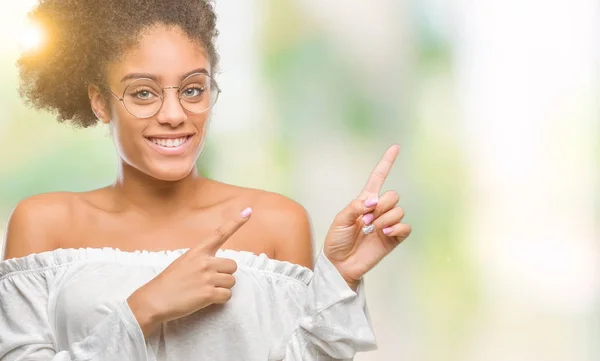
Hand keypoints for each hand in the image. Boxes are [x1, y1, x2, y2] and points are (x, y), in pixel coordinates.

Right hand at [127, 207, 252, 336]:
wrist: (154, 300)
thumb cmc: (168, 282)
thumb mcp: (183, 262)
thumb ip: (201, 259)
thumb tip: (218, 265)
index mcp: (198, 251)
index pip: (220, 234)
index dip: (236, 223)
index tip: (248, 212)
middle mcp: (205, 262)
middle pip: (233, 265)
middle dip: (226, 275)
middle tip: (210, 281)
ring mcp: (207, 278)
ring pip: (231, 281)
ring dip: (223, 288)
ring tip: (205, 291)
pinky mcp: (208, 294)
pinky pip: (227, 295)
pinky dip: (220, 300)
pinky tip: (207, 300)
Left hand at [324, 145, 410, 289]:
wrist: (340, 264)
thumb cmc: (337, 241)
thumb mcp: (340, 219)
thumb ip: (355, 207)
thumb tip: (373, 201)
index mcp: (365, 201)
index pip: (378, 177)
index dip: (387, 162)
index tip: (395, 147)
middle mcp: (379, 210)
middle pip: (393, 195)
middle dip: (380, 206)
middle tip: (365, 221)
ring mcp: (387, 224)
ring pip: (399, 210)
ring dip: (384, 219)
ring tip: (370, 230)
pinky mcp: (393, 238)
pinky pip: (405, 227)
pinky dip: (396, 228)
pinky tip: (384, 233)